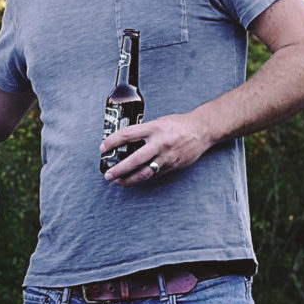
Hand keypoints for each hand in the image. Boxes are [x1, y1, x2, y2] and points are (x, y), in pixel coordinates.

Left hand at [101, 110, 217, 185]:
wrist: (201, 131)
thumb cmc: (178, 124)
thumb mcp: (158, 122)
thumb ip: (143, 131)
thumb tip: (125, 140)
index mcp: (153, 128)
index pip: (127, 135)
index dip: (112, 142)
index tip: (102, 148)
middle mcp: (159, 143)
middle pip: (134, 159)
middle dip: (119, 169)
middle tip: (108, 175)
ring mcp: (166, 157)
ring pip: (144, 173)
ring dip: (129, 179)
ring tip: (118, 181)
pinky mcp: (172, 166)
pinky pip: (154, 175)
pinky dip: (142, 178)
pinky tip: (134, 179)